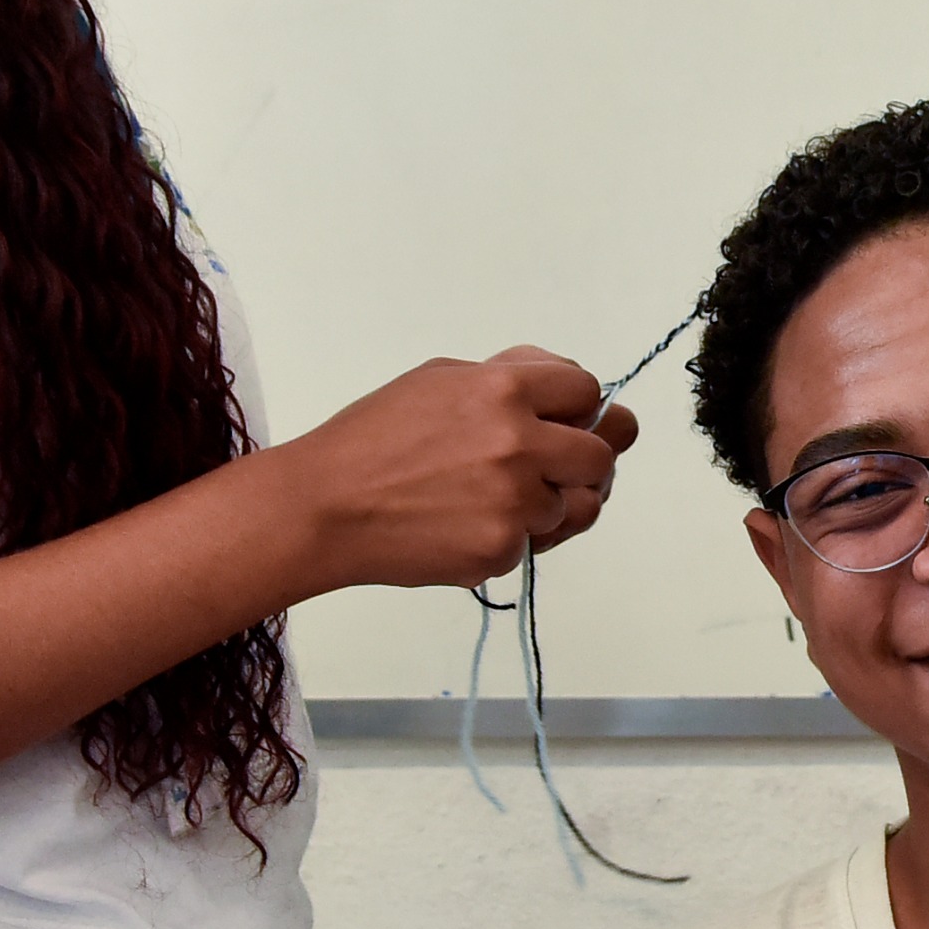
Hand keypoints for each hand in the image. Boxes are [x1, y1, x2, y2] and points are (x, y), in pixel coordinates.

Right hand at [278, 345, 637, 588]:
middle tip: (558, 469)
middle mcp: (519, 443)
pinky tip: (473, 525)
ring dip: (557, 504)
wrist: (326, 507)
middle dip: (586, 461)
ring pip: (582, 506)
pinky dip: (516, 537)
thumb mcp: (442, 380)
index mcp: (505, 390)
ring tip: (509, 499)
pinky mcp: (504, 549)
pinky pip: (538, 542)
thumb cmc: (376, 438)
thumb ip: (512, 378)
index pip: (587, 391)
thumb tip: (571, 387)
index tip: (567, 422)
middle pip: (602, 453)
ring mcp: (515, 501)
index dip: (579, 407)